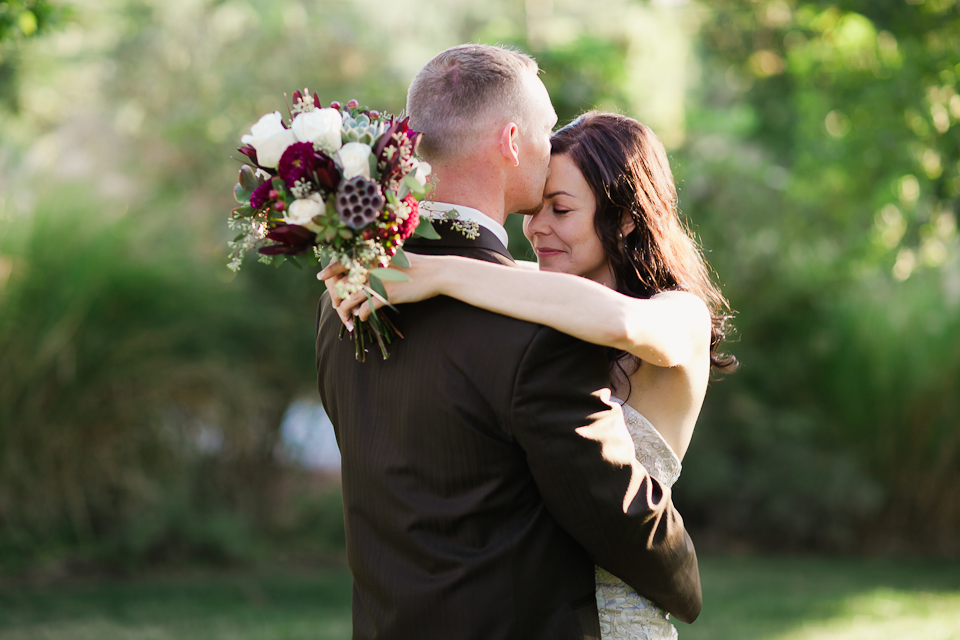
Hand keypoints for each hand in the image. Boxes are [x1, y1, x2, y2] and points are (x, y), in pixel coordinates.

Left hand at [317, 253, 442, 328]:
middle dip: (336, 296)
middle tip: (336, 304)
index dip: (330, 270)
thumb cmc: (417, 265)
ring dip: (345, 310)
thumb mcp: (395, 255)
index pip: (343, 261)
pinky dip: (361, 316)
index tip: (321, 277)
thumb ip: (379, 259)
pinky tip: (362, 318)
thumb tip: (366, 263)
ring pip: (350, 298)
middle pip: (343, 283)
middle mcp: (371, 267)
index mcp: (372, 255)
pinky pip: (365, 309)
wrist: (435, 273)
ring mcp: (377, 281)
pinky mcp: (386, 296)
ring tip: (347, 315)